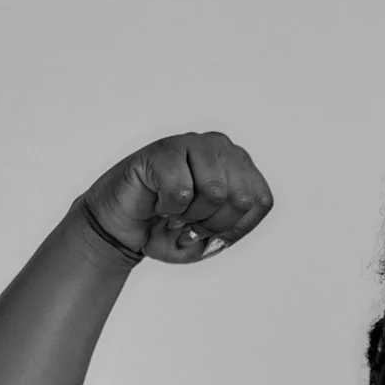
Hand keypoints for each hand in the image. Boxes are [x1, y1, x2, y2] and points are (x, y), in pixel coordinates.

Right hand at [80, 132, 273, 265]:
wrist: (124, 230)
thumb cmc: (168, 230)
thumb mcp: (213, 240)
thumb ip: (236, 225)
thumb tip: (233, 199)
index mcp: (240, 167)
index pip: (260, 201)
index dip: (234, 225)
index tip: (209, 228)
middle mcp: (221, 148)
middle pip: (242, 197)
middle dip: (214, 223)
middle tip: (189, 222)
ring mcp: (193, 143)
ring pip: (216, 191)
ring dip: (191, 215)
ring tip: (174, 210)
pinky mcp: (163, 149)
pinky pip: (182, 190)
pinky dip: (169, 208)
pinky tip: (158, 200)